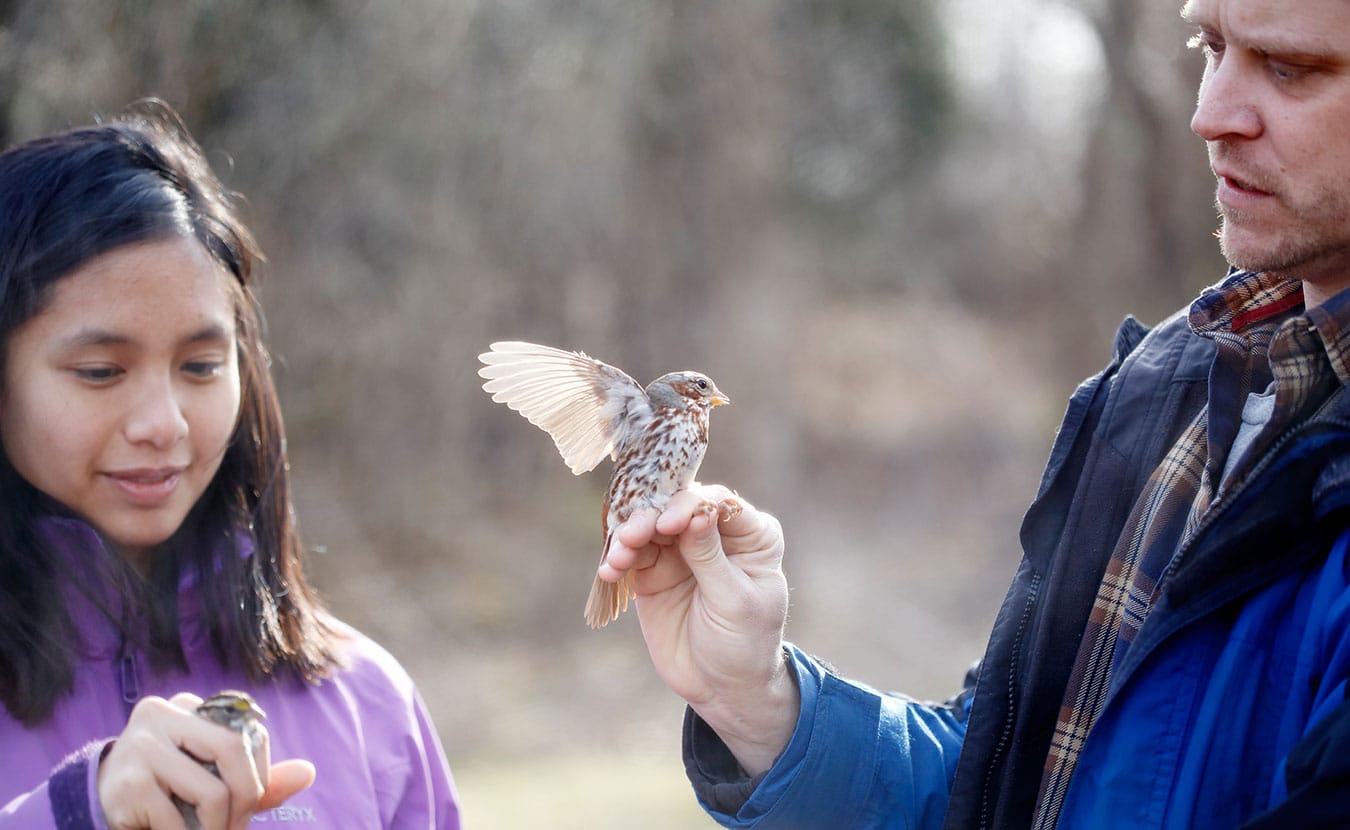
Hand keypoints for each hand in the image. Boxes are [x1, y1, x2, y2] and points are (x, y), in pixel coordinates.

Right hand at [97, 693, 315, 829]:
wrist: (101, 804)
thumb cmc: (169, 789)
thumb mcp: (214, 779)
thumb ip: (259, 779)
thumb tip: (308, 773)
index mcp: (191, 706)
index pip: (249, 732)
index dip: (259, 775)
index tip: (249, 806)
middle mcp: (164, 713)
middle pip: (234, 749)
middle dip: (247, 799)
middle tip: (237, 827)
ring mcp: (142, 744)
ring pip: (211, 792)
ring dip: (218, 827)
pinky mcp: (128, 781)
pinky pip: (177, 821)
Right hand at [600, 484, 798, 773]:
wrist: (722, 689)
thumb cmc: (744, 644)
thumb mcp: (733, 601)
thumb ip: (710, 557)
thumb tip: (696, 512)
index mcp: (751, 536)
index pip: (718, 503)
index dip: (691, 504)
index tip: (670, 524)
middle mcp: (714, 535)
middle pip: (677, 507)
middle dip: (652, 517)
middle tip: (633, 537)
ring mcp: (681, 552)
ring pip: (649, 527)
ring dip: (629, 536)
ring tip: (618, 559)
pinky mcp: (652, 573)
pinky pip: (631, 555)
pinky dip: (618, 559)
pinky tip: (610, 572)